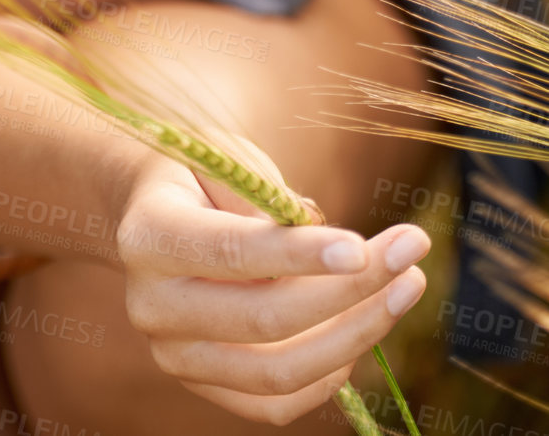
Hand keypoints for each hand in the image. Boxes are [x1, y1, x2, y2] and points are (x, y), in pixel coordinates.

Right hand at [116, 152, 429, 422]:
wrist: (149, 213)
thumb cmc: (199, 174)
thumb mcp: (223, 157)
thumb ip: (267, 197)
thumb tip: (340, 250)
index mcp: (149, 236)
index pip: (233, 251)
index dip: (301, 255)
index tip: (365, 245)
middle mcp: (151, 305)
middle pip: (264, 318)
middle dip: (351, 290)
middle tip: (410, 253)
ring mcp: (173, 354)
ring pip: (278, 371)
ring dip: (356, 335)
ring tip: (405, 287)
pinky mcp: (200, 384)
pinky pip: (275, 402)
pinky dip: (328, 374)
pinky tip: (363, 329)